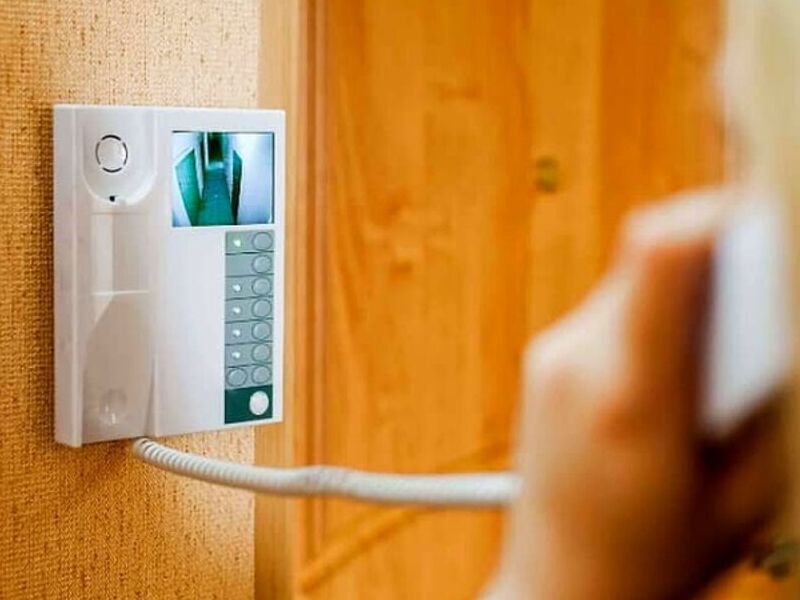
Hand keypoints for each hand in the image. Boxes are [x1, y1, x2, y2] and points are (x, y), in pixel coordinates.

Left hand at [489, 195, 785, 598]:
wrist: (559, 583)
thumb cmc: (651, 557)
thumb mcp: (745, 493)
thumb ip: (769, 396)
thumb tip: (774, 318)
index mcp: (633, 396)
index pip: (661, 253)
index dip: (717, 215)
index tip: (765, 219)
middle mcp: (578, 360)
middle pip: (652, 250)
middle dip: (719, 257)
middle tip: (762, 301)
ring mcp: (553, 354)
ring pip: (634, 273)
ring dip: (689, 289)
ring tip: (715, 354)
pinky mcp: (546, 356)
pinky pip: (615, 304)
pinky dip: (657, 312)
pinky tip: (676, 369)